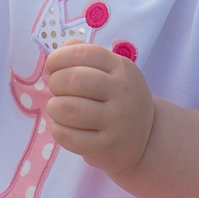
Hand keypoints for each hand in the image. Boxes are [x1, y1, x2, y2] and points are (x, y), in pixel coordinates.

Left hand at [43, 43, 156, 177]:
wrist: (146, 138)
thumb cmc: (118, 99)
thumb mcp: (112, 72)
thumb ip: (85, 56)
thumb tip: (61, 50)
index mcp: (122, 68)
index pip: (85, 53)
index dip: (59, 58)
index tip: (52, 67)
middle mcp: (123, 93)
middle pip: (73, 80)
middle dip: (55, 83)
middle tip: (57, 91)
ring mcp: (117, 122)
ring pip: (68, 109)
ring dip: (54, 107)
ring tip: (58, 109)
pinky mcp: (107, 147)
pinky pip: (69, 137)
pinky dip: (58, 130)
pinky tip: (63, 127)